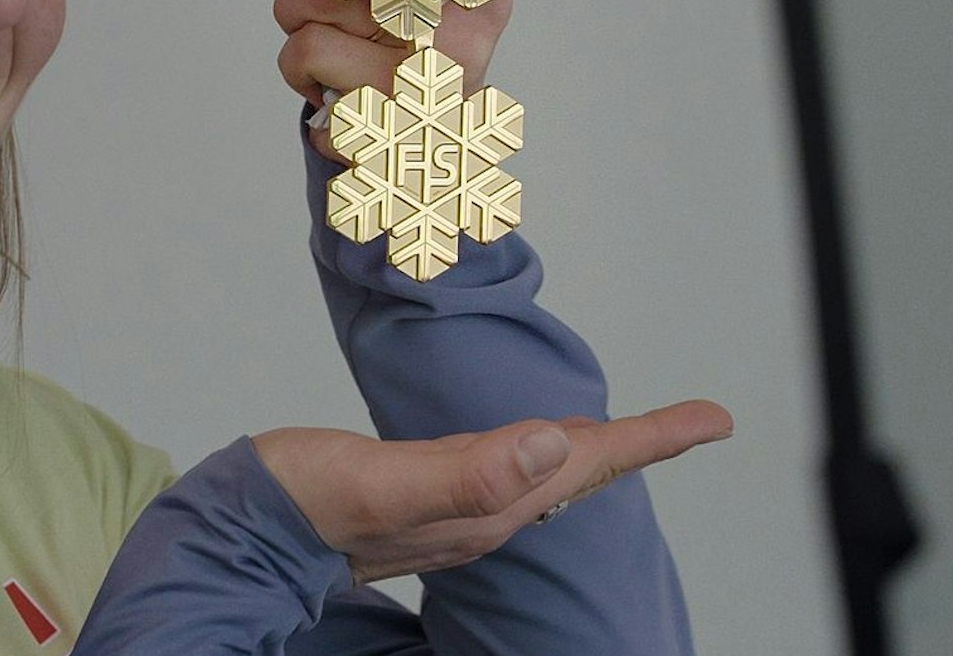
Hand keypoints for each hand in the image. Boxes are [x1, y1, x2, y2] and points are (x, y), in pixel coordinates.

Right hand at [252, 400, 732, 583]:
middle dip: (639, 444)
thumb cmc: (297, 502)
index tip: (713, 420)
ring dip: (593, 450)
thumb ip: (466, 472)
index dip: (651, 438)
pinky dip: (537, 452)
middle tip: (695, 422)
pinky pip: (505, 477)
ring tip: (633, 431)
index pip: (584, 464)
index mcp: (481, 504)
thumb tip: (555, 441)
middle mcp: (477, 513)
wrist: (238, 532)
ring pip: (545, 477)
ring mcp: (450, 512)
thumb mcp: (379, 483)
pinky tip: (536, 446)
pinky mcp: (424, 502)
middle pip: (579, 472)